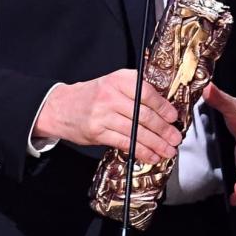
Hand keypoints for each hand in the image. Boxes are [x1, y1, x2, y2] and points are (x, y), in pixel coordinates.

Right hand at [32, 69, 180, 164]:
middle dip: (163, 129)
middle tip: (175, 137)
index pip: (147, 93)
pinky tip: (151, 155)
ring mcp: (103, 114)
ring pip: (136, 131)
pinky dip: (141, 151)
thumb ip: (136, 91)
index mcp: (119, 80)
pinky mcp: (98, 132)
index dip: (163, 107)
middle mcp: (111, 95)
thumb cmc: (92, 95)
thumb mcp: (113, 83)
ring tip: (168, 150)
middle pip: (144, 114)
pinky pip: (125, 142)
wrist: (60, 106)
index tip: (174, 117)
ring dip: (156, 143)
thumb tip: (164, 108)